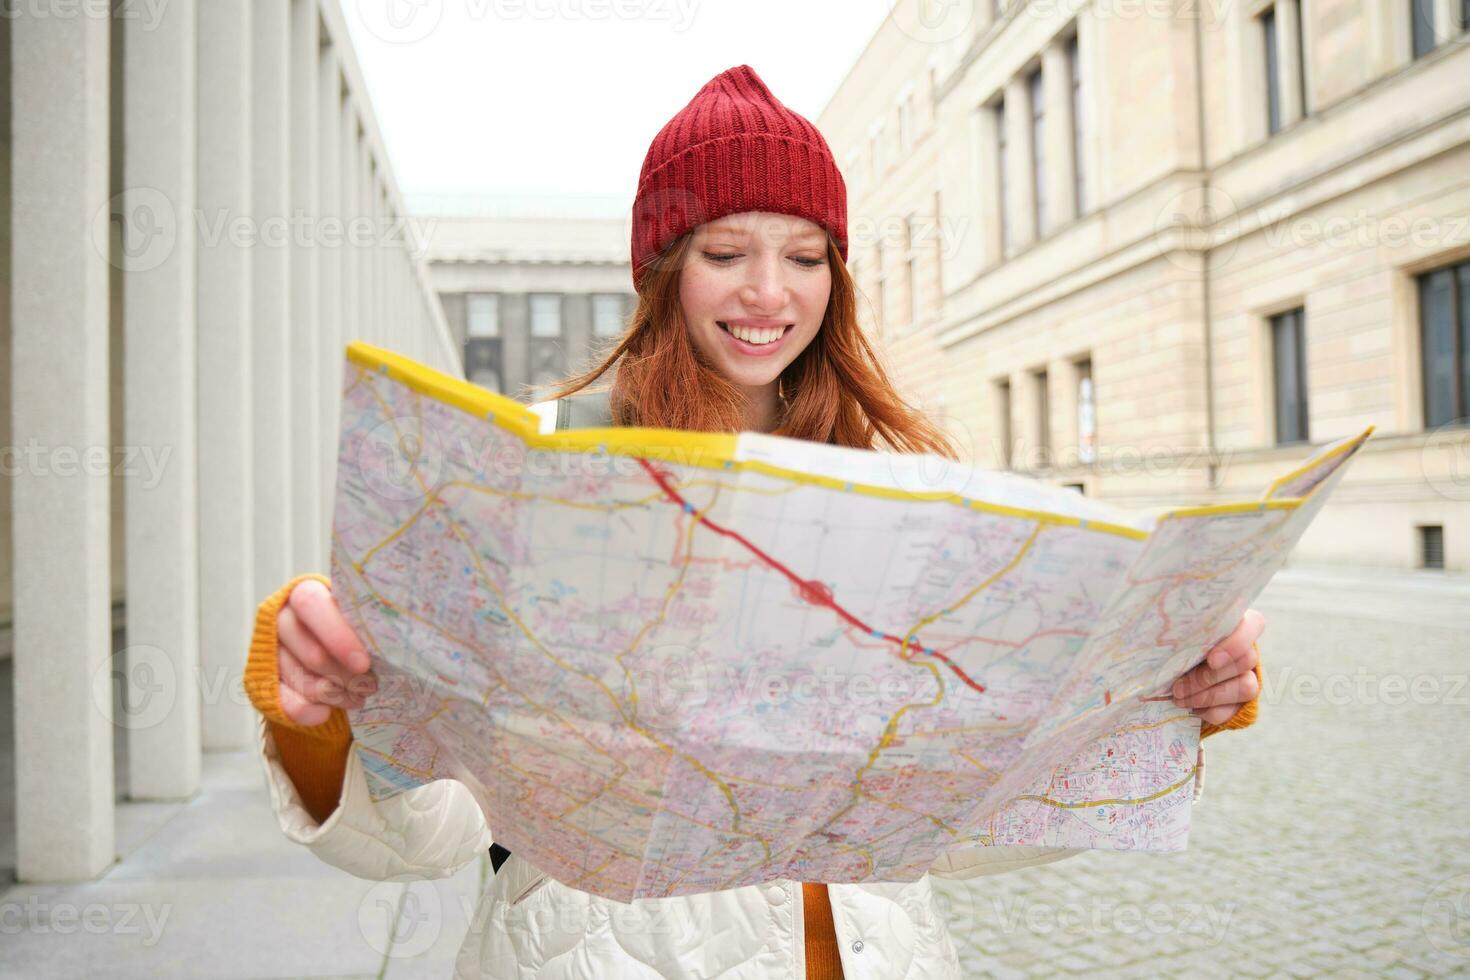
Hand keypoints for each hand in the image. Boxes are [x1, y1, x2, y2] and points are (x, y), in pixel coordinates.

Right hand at [276, 579, 375, 725]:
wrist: (332, 648)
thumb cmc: (354, 626)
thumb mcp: (360, 617)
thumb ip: (366, 623)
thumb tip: (389, 641)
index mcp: (305, 593)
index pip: (311, 604)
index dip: (336, 635)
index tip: (363, 664)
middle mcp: (282, 618)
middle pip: (312, 652)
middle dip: (345, 675)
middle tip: (370, 687)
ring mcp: (270, 650)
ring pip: (300, 678)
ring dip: (332, 694)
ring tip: (358, 698)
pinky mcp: (262, 679)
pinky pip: (279, 700)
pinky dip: (304, 710)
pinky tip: (324, 714)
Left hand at [1170, 608, 1263, 725]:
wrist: (1169, 675)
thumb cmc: (1170, 645)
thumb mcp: (1174, 633)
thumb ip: (1179, 629)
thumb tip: (1163, 630)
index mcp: (1234, 626)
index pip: (1254, 624)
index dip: (1237, 643)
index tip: (1211, 659)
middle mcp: (1246, 650)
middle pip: (1246, 661)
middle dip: (1208, 677)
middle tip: (1178, 686)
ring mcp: (1248, 677)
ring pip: (1246, 688)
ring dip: (1208, 696)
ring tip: (1179, 697)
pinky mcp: (1242, 703)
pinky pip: (1234, 710)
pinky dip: (1210, 711)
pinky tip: (1191, 707)